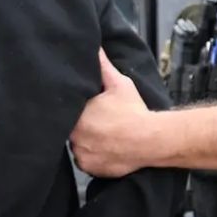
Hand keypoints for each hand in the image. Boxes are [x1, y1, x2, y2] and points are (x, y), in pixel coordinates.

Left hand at [70, 50, 151, 177]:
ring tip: (102, 136)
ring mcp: (81, 154)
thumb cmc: (134, 111)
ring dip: (85, 142)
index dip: (76, 111)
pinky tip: (104, 148)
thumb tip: (95, 47)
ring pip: (77, 146)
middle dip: (80, 126)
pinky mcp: (89, 168)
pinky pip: (85, 162)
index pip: (66, 112)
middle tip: (97, 123)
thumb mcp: (119, 84)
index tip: (88, 111)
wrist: (151, 139)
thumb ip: (103, 66)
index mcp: (77, 115)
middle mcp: (74, 137)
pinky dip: (92, 157)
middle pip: (70, 130)